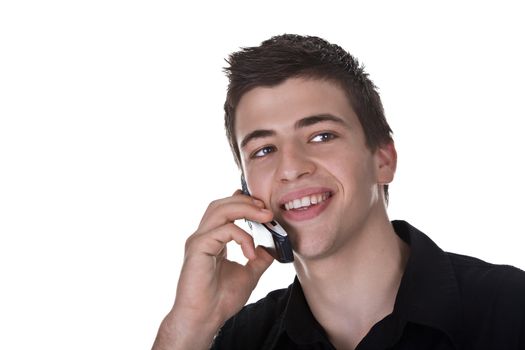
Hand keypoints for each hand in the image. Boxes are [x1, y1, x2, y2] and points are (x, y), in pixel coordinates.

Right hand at [152, 190, 274, 349]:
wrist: (204, 319)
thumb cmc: (220, 300)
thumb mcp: (249, 274)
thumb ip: (259, 258)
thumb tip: (272, 246)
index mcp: (212, 240)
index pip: (224, 210)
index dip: (242, 202)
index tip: (263, 206)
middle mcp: (203, 237)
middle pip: (221, 204)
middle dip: (246, 201)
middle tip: (267, 208)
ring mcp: (198, 240)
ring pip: (220, 210)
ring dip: (245, 209)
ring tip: (265, 217)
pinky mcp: (198, 247)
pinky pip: (224, 230)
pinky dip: (243, 237)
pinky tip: (251, 253)